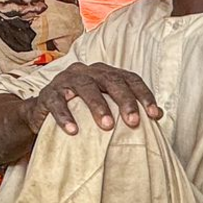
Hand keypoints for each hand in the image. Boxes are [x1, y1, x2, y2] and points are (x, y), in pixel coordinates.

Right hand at [24, 62, 161, 135]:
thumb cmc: (80, 109)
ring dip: (97, 106)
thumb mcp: (106, 106)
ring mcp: (66, 81)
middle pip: (109, 80)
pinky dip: (65, 116)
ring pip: (85, 87)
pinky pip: (57, 103)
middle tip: (133, 122)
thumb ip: (128, 108)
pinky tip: (74, 130)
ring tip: (107, 125)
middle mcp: (86, 72)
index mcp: (103, 73)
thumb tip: (159, 114)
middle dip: (124, 101)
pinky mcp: (48, 94)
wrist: (43, 112)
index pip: (129, 78)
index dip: (143, 95)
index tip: (154, 115)